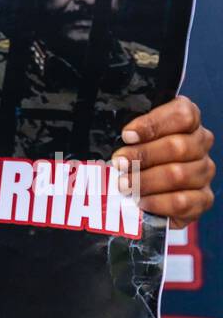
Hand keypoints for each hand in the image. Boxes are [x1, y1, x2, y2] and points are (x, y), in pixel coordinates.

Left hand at [111, 95, 214, 228]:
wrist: (149, 186)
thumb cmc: (137, 153)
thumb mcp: (132, 135)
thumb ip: (129, 131)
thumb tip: (113, 135)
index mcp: (187, 120)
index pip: (182, 115)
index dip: (154, 124)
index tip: (127, 135)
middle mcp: (201, 143)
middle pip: (178, 146)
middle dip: (143, 155)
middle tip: (119, 163)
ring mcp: (204, 171)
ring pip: (178, 175)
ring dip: (146, 181)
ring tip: (124, 185)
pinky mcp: (203, 198)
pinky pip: (183, 202)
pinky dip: (158, 202)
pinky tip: (140, 201)